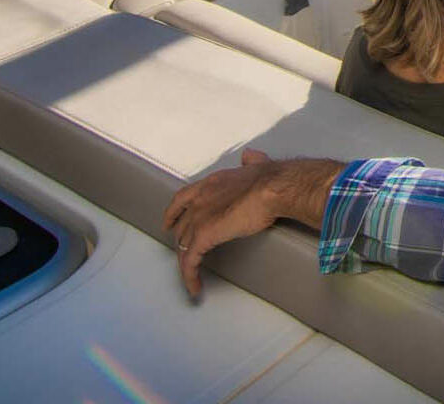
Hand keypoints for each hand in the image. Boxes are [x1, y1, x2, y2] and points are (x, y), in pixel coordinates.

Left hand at [163, 149, 342, 299]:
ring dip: (186, 263)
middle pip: (181, 226)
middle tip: (187, 253)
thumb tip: (251, 157)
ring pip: (183, 246)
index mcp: (211, 183)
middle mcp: (200, 200)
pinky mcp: (203, 237)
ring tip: (192, 277)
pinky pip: (190, 262)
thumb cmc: (271, 178)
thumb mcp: (258, 164)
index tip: (170, 222)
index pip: (182, 198)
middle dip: (182, 241)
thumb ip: (252, 161)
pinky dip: (190, 276)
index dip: (174, 213)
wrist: (273, 187)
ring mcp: (199, 218)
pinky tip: (195, 287)